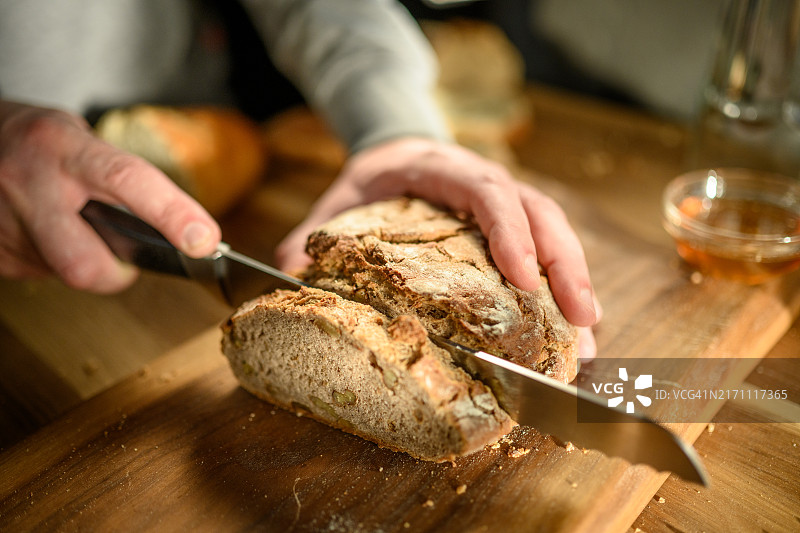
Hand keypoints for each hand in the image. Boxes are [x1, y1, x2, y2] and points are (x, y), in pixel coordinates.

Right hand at [0, 100, 220, 292]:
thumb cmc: (39, 142)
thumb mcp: (82, 141)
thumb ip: (122, 180)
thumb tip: (179, 228)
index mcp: (63, 147)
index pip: (128, 180)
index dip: (172, 214)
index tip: (204, 240)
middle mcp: (30, 183)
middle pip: (85, 262)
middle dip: (115, 275)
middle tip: (125, 263)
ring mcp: (4, 221)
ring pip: (63, 274)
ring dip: (82, 262)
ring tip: (71, 227)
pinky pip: (40, 274)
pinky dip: (53, 262)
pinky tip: (44, 233)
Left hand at [275, 137, 599, 358]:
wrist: (393, 153)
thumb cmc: (371, 182)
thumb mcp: (339, 202)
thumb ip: (313, 234)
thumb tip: (286, 276)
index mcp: (443, 169)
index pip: (487, 192)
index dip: (510, 232)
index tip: (523, 280)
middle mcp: (486, 181)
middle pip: (541, 213)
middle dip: (566, 266)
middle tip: (583, 321)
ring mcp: (507, 202)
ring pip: (555, 233)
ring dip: (577, 283)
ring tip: (589, 339)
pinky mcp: (515, 226)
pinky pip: (549, 251)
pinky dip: (564, 288)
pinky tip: (575, 328)